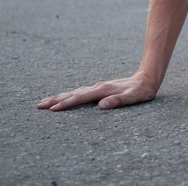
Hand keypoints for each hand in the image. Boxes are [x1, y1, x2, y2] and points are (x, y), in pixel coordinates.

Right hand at [36, 72, 157, 111]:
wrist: (147, 78)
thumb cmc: (142, 90)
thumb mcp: (134, 97)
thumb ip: (119, 100)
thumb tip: (102, 105)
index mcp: (103, 90)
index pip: (80, 98)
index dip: (66, 104)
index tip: (52, 110)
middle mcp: (98, 87)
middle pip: (73, 94)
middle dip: (55, 100)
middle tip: (39, 106)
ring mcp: (98, 87)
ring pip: (75, 92)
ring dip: (60, 97)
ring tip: (47, 103)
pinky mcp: (101, 89)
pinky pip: (81, 93)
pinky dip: (70, 96)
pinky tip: (66, 99)